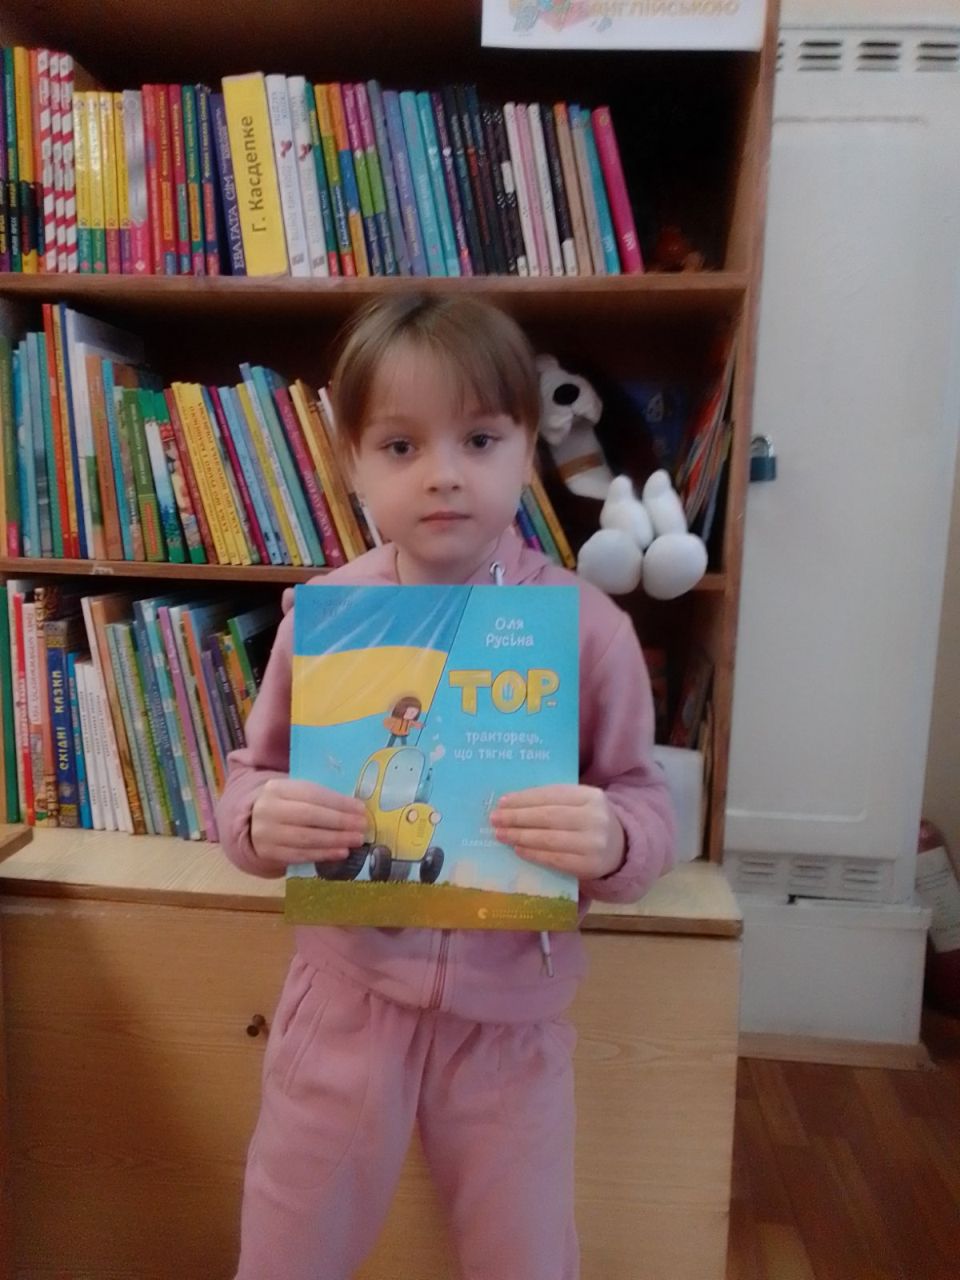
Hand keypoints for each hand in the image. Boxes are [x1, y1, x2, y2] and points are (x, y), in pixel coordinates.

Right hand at [250, 778, 367, 868]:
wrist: (255, 823)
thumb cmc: (287, 806)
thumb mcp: (297, 793)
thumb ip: (321, 798)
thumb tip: (356, 809)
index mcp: (277, 788)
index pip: (312, 794)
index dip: (338, 802)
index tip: (360, 809)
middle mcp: (268, 809)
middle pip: (308, 816)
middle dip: (339, 822)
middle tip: (361, 827)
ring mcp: (266, 834)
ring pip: (305, 838)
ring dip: (335, 840)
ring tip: (355, 840)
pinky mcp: (269, 853)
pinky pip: (300, 855)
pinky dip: (323, 854)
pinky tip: (341, 852)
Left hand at [490, 784, 625, 881]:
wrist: (620, 849)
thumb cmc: (589, 822)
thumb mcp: (580, 804)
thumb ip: (554, 800)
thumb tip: (511, 804)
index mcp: (591, 796)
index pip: (552, 795)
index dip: (525, 798)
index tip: (502, 802)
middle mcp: (595, 818)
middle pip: (548, 816)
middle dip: (517, 817)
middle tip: (495, 819)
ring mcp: (593, 844)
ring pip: (549, 838)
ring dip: (520, 836)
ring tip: (500, 834)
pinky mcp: (589, 866)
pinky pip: (554, 859)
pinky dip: (533, 854)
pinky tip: (517, 849)